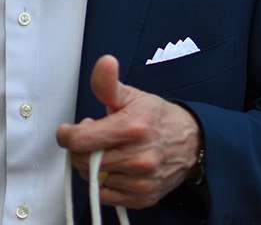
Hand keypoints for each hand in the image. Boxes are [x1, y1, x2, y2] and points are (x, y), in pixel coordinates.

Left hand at [56, 54, 200, 209]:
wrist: (192, 142)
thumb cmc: (157, 118)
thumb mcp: (133, 95)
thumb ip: (109, 83)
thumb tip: (105, 62)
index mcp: (133, 127)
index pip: (80, 140)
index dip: (68, 135)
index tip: (68, 131)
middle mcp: (138, 157)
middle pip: (83, 161)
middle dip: (82, 150)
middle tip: (94, 139)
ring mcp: (141, 180)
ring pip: (93, 180)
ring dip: (94, 167)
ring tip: (109, 152)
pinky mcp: (143, 197)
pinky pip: (106, 196)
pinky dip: (106, 184)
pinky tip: (117, 169)